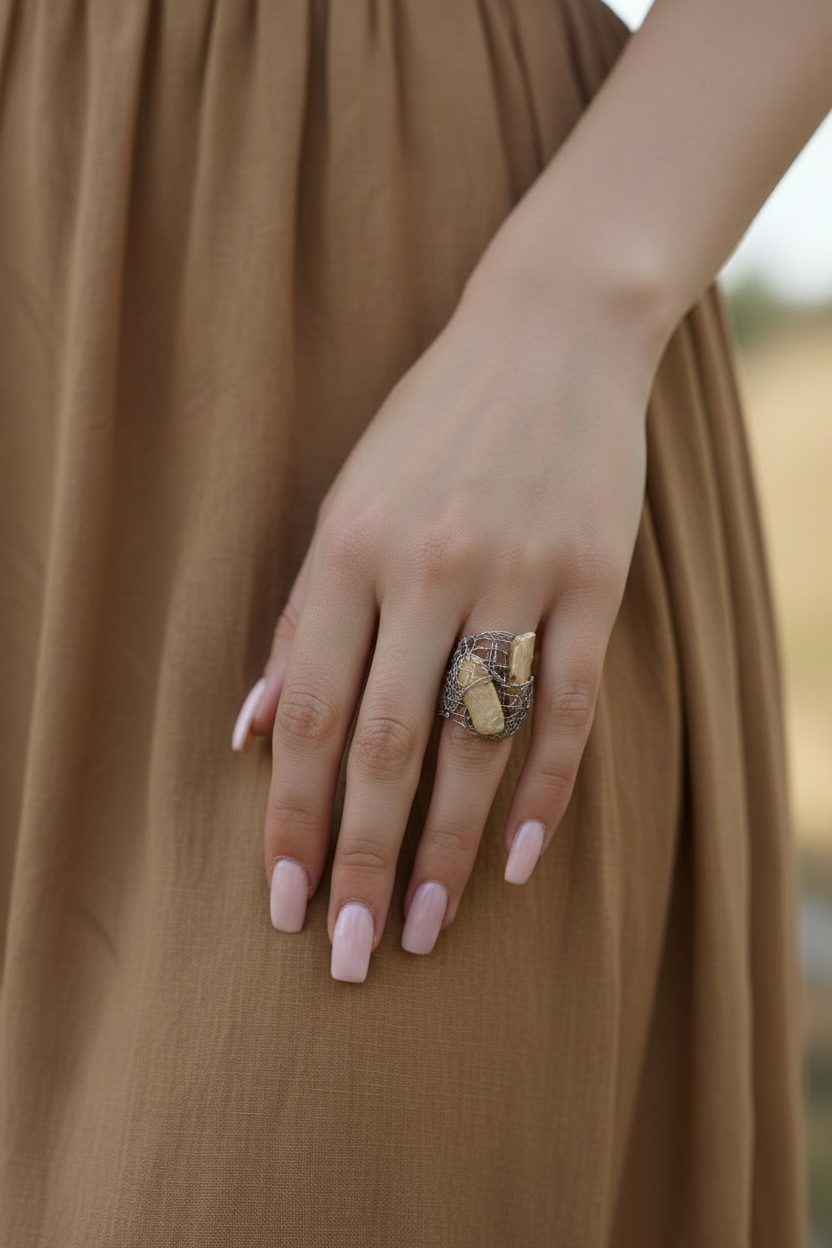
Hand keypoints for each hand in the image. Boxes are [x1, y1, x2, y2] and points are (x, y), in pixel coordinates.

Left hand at [231, 277, 653, 982]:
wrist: (550, 337)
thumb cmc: (431, 428)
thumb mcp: (345, 503)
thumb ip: (302, 620)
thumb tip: (253, 731)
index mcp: (351, 549)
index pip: (315, 712)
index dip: (294, 816)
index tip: (284, 902)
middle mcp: (430, 568)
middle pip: (389, 744)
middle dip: (364, 859)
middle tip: (349, 954)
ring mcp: (519, 574)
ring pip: (477, 740)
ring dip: (447, 847)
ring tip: (425, 930)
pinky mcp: (594, 579)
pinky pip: (566, 704)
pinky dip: (544, 788)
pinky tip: (516, 860)